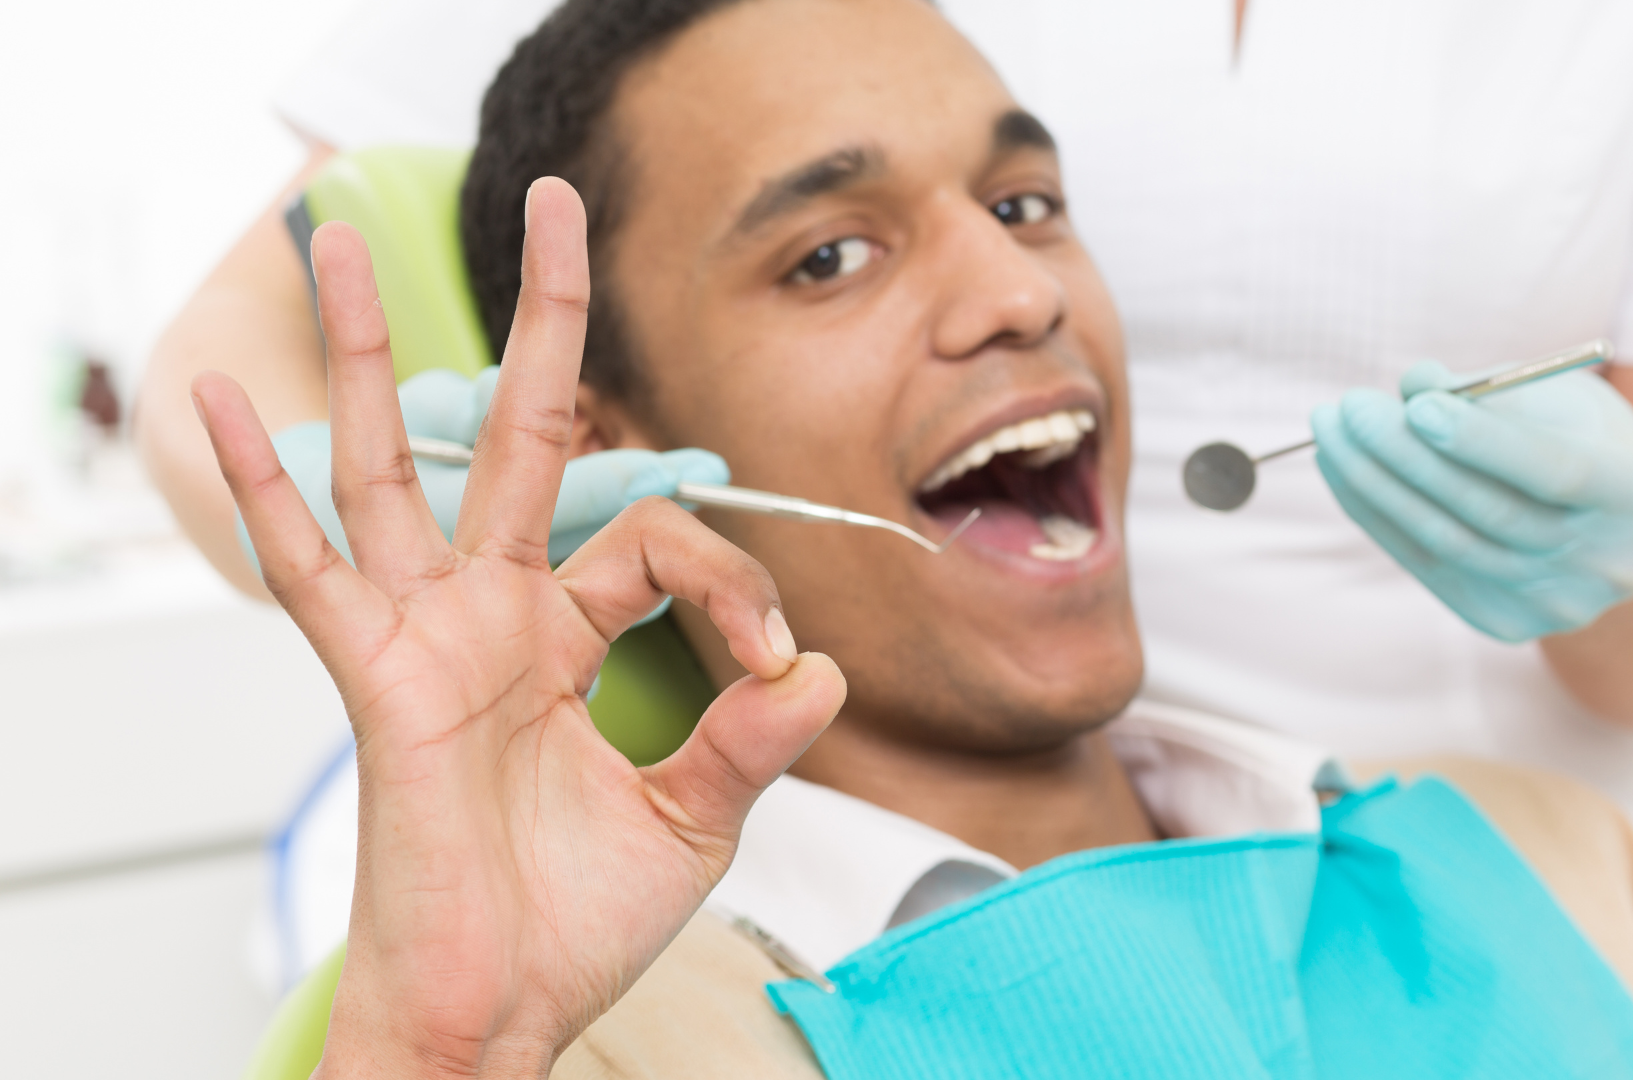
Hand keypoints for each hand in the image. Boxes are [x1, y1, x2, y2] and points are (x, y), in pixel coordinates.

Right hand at [194, 177, 844, 1079]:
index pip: (659, 535)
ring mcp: (428, 636)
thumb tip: (824, 671)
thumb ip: (753, 737)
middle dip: (541, 321)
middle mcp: (495, 614)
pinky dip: (260, 487)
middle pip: (520, 432)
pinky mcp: (377, 680)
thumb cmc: (576, 921)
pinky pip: (311, 571)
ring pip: (393, 464)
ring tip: (326, 235)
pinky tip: (221, 398)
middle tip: (555, 203)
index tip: (779, 671)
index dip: (735, 584)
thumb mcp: (696, 816)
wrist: (501, 1012)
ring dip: (362, 351)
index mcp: (570, 635)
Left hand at [1311, 360, 1632, 642]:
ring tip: (1331, 432)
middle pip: (1489, 509)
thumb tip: (1413, 384)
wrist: (1612, 532)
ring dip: (1374, 483)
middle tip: (1350, 407)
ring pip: (1446, 540)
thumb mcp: (1554, 397)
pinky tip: (1341, 469)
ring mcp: (1554, 604)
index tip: (1418, 403)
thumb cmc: (1580, 440)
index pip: (1556, 470)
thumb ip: (1490, 391)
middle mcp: (1605, 562)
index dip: (1483, 439)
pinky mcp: (1503, 622)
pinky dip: (1375, 514)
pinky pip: (1424, 562)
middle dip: (1407, 454)